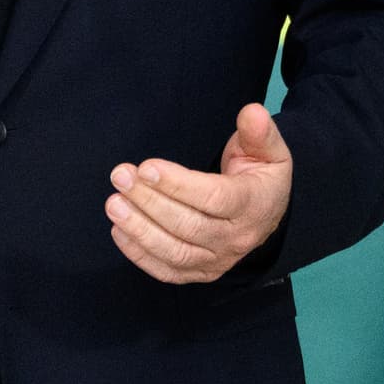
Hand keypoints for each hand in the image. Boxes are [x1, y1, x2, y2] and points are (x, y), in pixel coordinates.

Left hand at [106, 104, 294, 285]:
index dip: (178, 185)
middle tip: (121, 177)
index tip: (146, 168)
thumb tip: (252, 112)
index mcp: (253, 205)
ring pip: (174, 252)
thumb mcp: (269, 151)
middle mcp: (235, 238)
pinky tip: (119, 229)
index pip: (214, 198)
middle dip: (150, 201)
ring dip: (139, 229)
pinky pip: (167, 271)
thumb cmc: (261, 176)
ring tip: (113, 203)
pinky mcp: (200, 272)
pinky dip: (139, 254)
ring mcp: (217, 260)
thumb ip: (260, 132)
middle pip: (189, 226)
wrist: (267, 215)